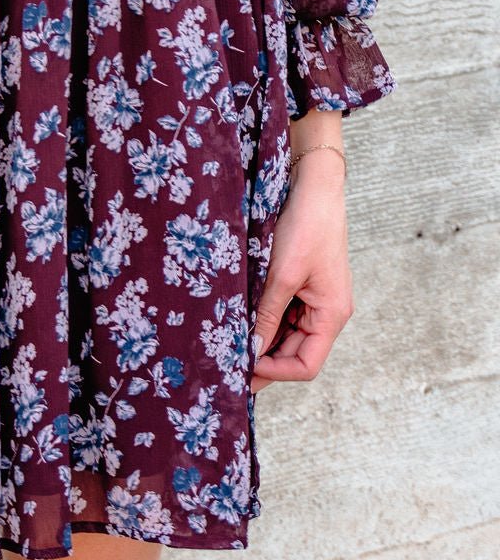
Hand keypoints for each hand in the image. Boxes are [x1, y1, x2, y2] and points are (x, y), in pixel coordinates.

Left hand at [250, 149, 353, 391]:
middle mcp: (327, 312)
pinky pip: (283, 312)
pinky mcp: (302, 284)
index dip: (275, 372)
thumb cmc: (306, 227)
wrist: (314, 187)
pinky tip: (241, 317)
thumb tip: (251, 350)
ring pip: (286, 333)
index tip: (243, 370)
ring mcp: (315, 298)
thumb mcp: (282, 275)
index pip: (306, 365)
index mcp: (332, 315)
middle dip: (263, 358)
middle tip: (227, 364)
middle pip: (294, 351)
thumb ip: (268, 315)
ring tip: (229, 342)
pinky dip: (263, 317)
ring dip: (261, 338)